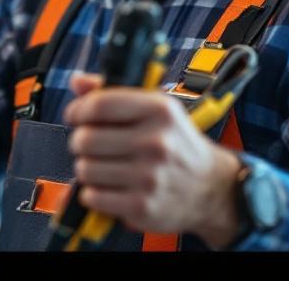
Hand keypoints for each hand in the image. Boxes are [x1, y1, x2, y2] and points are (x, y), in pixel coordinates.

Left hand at [62, 73, 242, 246]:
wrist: (211, 188)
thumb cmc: (176, 144)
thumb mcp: (156, 108)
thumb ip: (114, 92)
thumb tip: (77, 82)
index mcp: (159, 110)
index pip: (99, 105)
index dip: (78, 110)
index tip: (76, 115)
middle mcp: (156, 142)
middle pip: (85, 139)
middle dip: (81, 142)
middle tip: (92, 145)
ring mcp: (150, 177)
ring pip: (85, 169)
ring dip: (87, 168)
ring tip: (104, 166)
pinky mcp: (143, 206)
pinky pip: (93, 196)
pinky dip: (94, 193)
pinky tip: (110, 186)